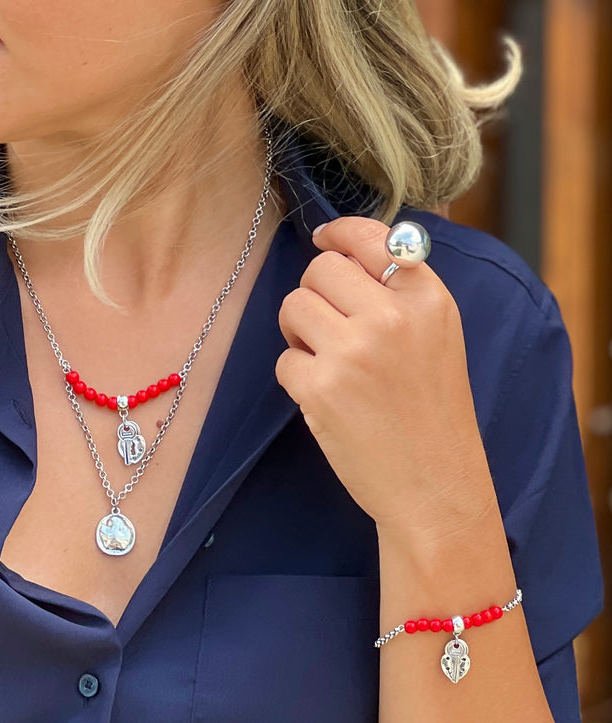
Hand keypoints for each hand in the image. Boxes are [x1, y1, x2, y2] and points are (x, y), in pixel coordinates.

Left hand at [275, 217, 491, 535]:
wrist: (436, 488)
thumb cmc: (433, 414)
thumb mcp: (438, 338)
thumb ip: (399, 293)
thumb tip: (342, 251)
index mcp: (428, 299)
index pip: (371, 235)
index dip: (337, 234)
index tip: (322, 239)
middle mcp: (393, 317)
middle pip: (319, 269)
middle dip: (313, 293)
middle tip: (325, 324)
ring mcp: (355, 351)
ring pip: (293, 305)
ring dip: (299, 332)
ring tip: (326, 361)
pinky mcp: (322, 387)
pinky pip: (285, 359)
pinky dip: (297, 377)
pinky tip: (325, 397)